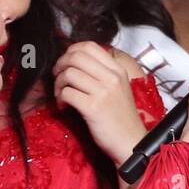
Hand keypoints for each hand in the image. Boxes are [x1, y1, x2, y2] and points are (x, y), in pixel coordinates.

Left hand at [53, 41, 146, 163]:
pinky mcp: (93, 108)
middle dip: (60, 65)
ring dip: (58, 84)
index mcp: (118, 70)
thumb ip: (102, 73)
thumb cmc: (121, 117)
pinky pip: (67, 93)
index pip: (89, 46)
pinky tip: (64, 107)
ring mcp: (103, 92)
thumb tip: (74, 61)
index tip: (66, 63)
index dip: (71, 51)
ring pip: (69, 73)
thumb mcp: (119, 88)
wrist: (130, 142)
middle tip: (58, 77)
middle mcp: (112, 77)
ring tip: (61, 95)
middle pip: (76, 56)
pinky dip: (60, 99)